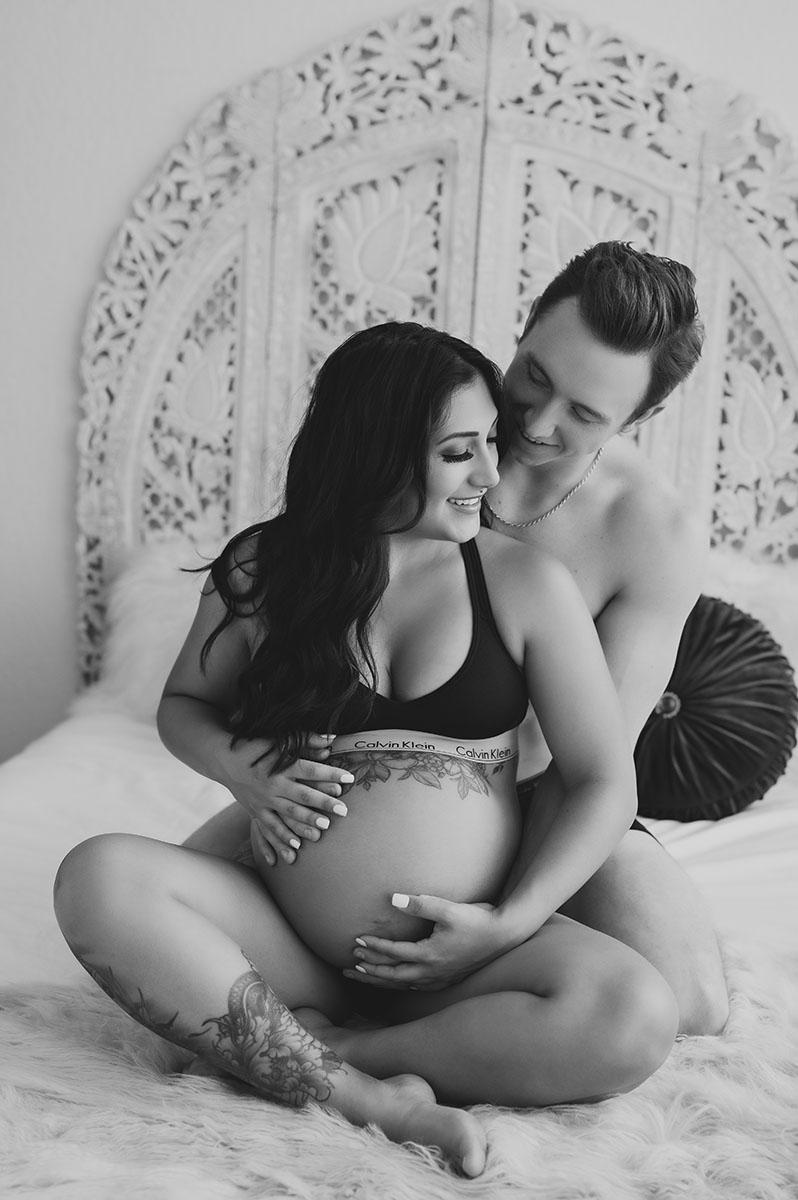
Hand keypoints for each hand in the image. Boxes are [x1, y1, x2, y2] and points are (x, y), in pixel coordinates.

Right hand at [222, 732, 353, 866]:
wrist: (223, 759)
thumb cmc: (256, 747)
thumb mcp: (279, 739)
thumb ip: (306, 740)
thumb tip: (331, 740)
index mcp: (281, 765)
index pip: (310, 770)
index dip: (330, 774)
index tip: (349, 778)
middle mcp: (274, 784)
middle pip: (303, 795)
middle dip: (324, 803)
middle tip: (343, 810)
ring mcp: (264, 800)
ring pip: (288, 814)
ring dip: (307, 822)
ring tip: (324, 828)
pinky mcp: (256, 811)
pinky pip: (270, 827)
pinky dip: (282, 837)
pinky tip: (296, 847)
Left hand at [343, 894, 511, 990]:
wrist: (505, 935)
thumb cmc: (478, 920)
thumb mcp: (448, 909)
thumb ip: (421, 904)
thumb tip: (393, 899)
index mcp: (429, 956)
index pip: (393, 954)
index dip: (374, 947)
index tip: (357, 940)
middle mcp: (431, 972)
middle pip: (392, 977)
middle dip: (369, 971)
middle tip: (349, 967)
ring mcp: (440, 978)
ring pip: (403, 985)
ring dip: (381, 980)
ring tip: (364, 975)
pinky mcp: (447, 979)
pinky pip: (416, 987)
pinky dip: (400, 985)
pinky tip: (397, 982)